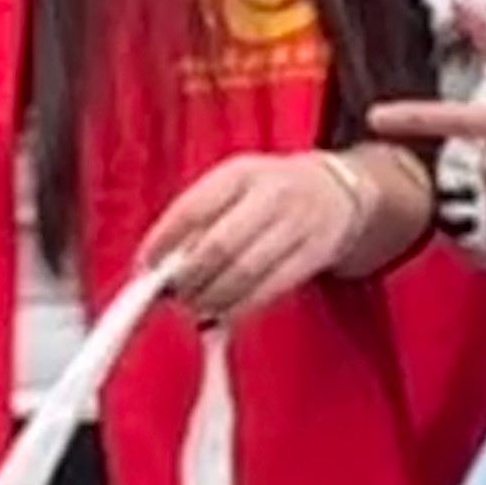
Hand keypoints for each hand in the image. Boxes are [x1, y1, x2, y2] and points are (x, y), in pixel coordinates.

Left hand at [143, 148, 387, 323]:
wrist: (338, 191)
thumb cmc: (271, 190)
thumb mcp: (233, 184)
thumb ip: (198, 214)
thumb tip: (160, 261)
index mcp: (241, 173)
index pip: (192, 209)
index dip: (163, 242)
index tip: (147, 266)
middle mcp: (272, 196)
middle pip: (219, 246)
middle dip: (189, 277)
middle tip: (173, 293)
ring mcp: (297, 225)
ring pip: (245, 272)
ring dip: (213, 296)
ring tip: (196, 304)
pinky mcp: (314, 255)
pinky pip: (271, 288)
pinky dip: (241, 306)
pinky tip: (224, 311)